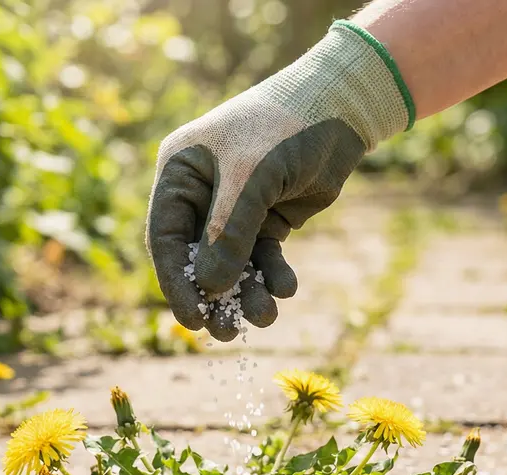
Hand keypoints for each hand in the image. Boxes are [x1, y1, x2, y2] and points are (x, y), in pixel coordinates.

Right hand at [145, 21, 412, 340]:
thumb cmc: (283, 129)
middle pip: (198, 258)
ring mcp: (236, 206)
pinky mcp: (269, 216)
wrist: (340, 108)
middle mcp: (202, 192)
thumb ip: (228, 235)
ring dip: (247, 292)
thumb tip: (210, 291)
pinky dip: (273, 275)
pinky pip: (264, 256)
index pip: (166, 238)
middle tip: (225, 333)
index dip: (177, 283)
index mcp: (180, 174)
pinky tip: (285, 287)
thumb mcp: (250, 180)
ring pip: (233, 263)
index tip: (191, 320)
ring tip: (265, 316)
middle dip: (214, 296)